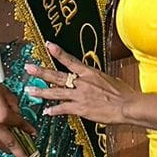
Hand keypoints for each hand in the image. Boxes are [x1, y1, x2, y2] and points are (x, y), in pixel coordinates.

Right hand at [0, 70, 32, 156]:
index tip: (34, 134)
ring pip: (0, 144)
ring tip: (17, 155)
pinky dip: (0, 143)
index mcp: (4, 116)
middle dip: (21, 155)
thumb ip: (14, 103)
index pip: (20, 125)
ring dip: (10, 151)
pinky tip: (3, 143)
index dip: (29, 129)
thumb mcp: (4, 91)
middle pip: (11, 144)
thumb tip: (17, 112)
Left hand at [23, 42, 137, 125]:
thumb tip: (94, 79)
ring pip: (56, 92)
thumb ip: (97, 79)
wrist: (128, 106)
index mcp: (90, 73)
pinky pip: (63, 109)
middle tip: (28, 68)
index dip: (58, 52)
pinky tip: (46, 112)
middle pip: (57, 75)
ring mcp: (80, 96)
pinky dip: (54, 111)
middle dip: (41, 72)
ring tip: (30, 91)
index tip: (48, 45)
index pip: (70, 60)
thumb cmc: (123, 94)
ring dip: (41, 91)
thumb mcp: (109, 80)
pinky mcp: (81, 109)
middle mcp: (82, 82)